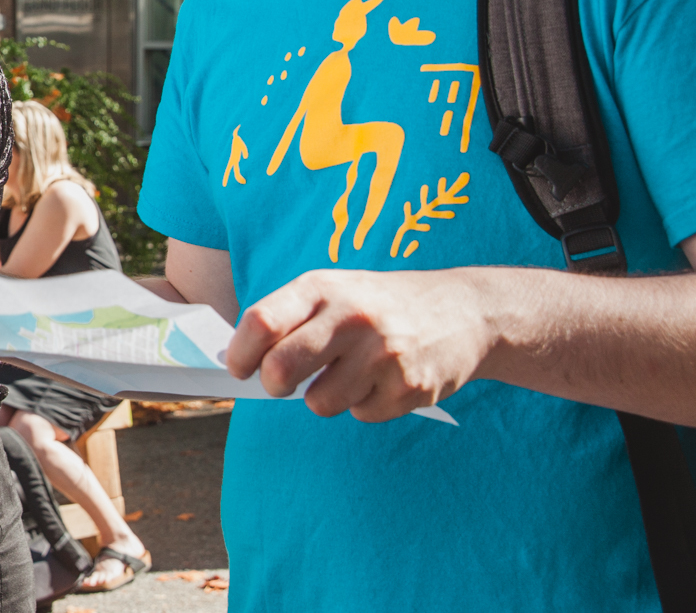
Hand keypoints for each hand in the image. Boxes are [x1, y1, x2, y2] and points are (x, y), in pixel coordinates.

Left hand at [225, 268, 495, 422]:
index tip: (238, 368)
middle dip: (272, 385)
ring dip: (325, 397)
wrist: (465, 310)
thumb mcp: (335, 291)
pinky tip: (383, 379)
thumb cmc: (379, 304)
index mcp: (322, 288)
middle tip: (278, 384)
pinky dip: (364, 404)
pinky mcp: (410, 386)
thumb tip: (240, 359)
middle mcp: (351, 316)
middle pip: (282, 368)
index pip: (261, 322)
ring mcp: (383, 353)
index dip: (240, 352)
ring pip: (320, 402)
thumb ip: (290, 318)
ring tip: (350, 372)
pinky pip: (361, 414)